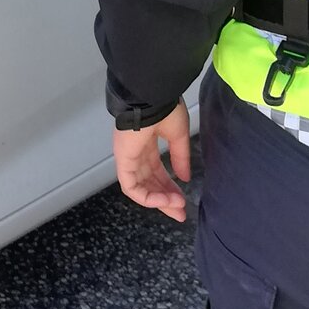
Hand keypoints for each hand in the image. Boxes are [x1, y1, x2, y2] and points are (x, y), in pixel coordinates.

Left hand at [113, 100, 190, 221]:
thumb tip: (185, 178)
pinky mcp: (123, 161)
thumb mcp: (178, 135)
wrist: (152, 96)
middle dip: (165, 198)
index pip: (156, 170)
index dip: (169, 186)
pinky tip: (164, 201)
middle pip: (148, 182)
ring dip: (158, 200)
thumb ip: (180, 158)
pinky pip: (131, 186)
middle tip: (180, 212)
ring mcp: (127, 156)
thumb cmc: (164, 109)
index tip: (182, 200)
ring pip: (139, 187)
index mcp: (146, 142)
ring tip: (176, 206)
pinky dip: (146, 197)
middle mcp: (135, 151)